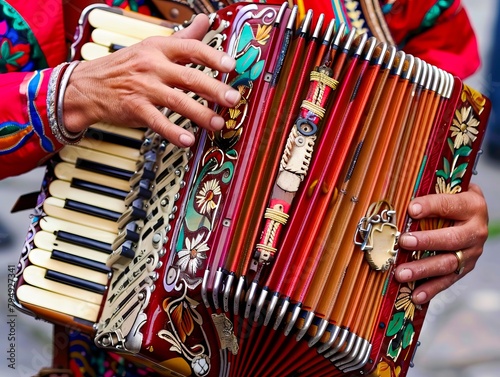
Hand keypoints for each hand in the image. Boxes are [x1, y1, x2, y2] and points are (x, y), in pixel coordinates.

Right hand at [63, 14, 240, 146]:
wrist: (87, 85)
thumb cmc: (125, 66)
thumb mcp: (152, 46)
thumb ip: (183, 38)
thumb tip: (205, 21)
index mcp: (159, 48)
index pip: (191, 48)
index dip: (212, 56)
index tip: (231, 65)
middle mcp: (153, 66)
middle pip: (189, 76)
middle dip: (214, 89)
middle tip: (233, 100)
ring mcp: (143, 87)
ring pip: (177, 101)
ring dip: (200, 114)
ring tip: (217, 124)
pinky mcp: (134, 108)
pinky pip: (157, 121)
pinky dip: (173, 132)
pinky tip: (188, 139)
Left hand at [394, 183, 487, 303]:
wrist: (472, 214)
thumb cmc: (452, 199)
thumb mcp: (447, 189)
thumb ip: (429, 192)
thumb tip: (402, 200)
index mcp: (472, 206)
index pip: (450, 205)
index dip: (431, 207)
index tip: (411, 209)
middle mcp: (476, 230)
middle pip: (451, 239)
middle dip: (426, 242)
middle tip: (404, 242)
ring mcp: (472, 252)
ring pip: (448, 263)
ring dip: (423, 270)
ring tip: (401, 273)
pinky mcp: (465, 267)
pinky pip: (448, 280)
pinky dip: (431, 289)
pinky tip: (415, 295)